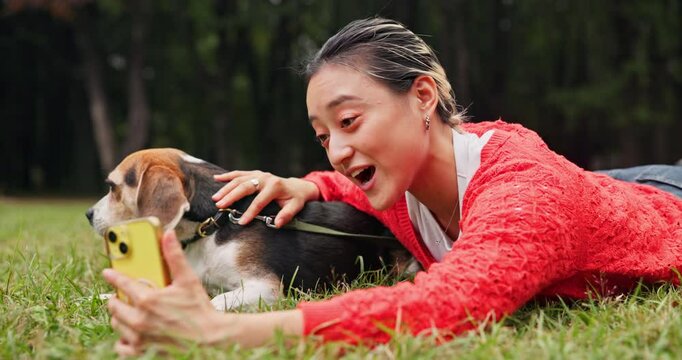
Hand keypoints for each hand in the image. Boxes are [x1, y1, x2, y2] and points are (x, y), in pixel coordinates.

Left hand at [103, 230, 222, 354]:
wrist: (210, 338)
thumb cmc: (199, 309)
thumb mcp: (188, 280)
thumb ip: (174, 257)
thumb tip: (169, 236)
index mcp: (148, 299)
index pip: (122, 284)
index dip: (113, 276)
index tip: (108, 273)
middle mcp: (139, 319)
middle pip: (114, 306)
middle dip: (116, 298)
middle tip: (122, 295)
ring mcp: (139, 337)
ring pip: (117, 324)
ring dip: (120, 317)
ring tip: (128, 312)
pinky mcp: (142, 351)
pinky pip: (121, 347)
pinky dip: (123, 341)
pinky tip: (131, 334)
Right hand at [212, 170, 319, 226]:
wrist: (297, 187)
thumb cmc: (295, 199)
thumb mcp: (295, 207)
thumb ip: (287, 215)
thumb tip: (277, 224)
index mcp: (275, 187)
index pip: (260, 201)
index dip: (250, 212)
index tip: (241, 222)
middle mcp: (265, 178)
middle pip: (245, 187)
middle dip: (232, 196)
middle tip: (220, 206)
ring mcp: (259, 174)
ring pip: (239, 179)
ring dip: (226, 188)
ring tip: (216, 198)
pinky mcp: (254, 173)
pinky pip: (239, 173)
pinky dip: (227, 175)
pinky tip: (216, 178)